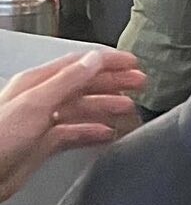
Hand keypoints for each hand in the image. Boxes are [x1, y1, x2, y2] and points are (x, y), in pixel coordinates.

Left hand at [0, 49, 145, 203]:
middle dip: (113, 81)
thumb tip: (93, 60)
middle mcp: (41, 99)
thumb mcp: (36, 103)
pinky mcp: (42, 144)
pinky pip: (74, 133)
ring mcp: (42, 122)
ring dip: (106, 105)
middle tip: (140, 82)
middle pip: (83, 84)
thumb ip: (68, 81)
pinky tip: (106, 132)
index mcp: (38, 82)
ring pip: (81, 108)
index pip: (79, 64)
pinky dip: (93, 131)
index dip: (107, 61)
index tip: (132, 63)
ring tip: (129, 106)